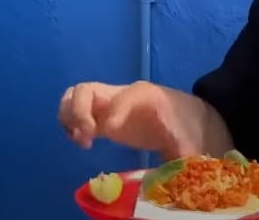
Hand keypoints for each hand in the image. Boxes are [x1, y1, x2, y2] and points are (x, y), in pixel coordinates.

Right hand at [58, 81, 197, 158]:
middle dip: (78, 112)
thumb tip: (177, 168)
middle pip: (85, 90)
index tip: (110, 131)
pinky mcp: (103, 119)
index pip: (121, 97)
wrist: (189, 119)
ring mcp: (109, 106)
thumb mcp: (189, 139)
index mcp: (143, 96)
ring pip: (75, 98)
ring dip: (69, 117)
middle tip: (86, 138)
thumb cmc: (187, 127)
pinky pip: (76, 113)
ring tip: (81, 140)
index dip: (113, 113)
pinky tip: (81, 142)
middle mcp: (120, 96)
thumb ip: (183, 151)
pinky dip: (70, 124)